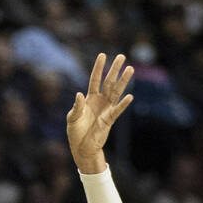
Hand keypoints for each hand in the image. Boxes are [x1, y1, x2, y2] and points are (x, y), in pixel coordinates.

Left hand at [66, 53, 133, 173]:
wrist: (82, 148)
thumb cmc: (76, 132)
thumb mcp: (72, 118)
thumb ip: (77, 106)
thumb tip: (79, 94)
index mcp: (89, 98)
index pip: (95, 79)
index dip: (98, 68)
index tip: (103, 55)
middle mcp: (100, 101)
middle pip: (108, 82)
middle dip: (115, 69)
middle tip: (122, 56)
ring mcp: (106, 109)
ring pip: (116, 92)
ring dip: (123, 81)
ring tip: (130, 69)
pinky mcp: (109, 120)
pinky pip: (117, 110)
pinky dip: (123, 104)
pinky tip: (130, 96)